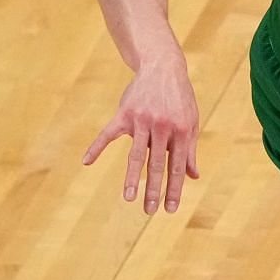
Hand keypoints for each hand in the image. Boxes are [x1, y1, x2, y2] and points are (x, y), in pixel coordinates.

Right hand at [83, 55, 201, 212]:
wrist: (163, 68)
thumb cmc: (180, 100)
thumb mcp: (190, 123)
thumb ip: (189, 150)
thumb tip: (193, 177)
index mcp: (181, 132)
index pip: (177, 167)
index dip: (174, 189)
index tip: (170, 209)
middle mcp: (162, 127)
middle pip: (157, 164)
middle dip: (153, 189)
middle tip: (149, 211)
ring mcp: (142, 120)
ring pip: (135, 154)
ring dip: (132, 177)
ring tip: (129, 197)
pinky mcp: (124, 113)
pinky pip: (108, 133)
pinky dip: (96, 147)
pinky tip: (86, 161)